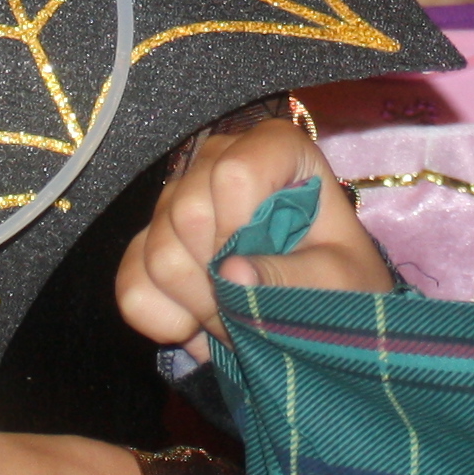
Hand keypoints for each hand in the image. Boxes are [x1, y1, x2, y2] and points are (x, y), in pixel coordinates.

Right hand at [114, 117, 392, 360]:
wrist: (316, 321)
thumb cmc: (342, 285)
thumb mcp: (342, 281)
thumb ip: (295, 277)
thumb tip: (230, 272)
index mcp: (276, 151)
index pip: (235, 172)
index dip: (242, 228)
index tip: (266, 265)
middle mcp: (218, 162)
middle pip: (186, 212)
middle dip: (222, 278)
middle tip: (256, 304)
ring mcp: (176, 203)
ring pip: (156, 254)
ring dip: (200, 304)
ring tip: (238, 315)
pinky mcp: (146, 247)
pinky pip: (131, 286)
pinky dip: (165, 320)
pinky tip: (200, 324)